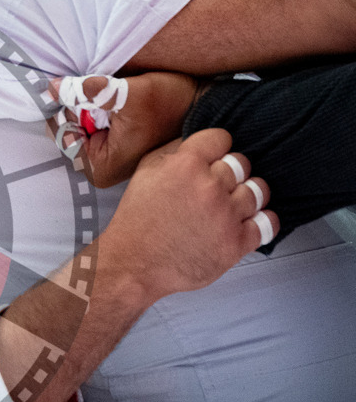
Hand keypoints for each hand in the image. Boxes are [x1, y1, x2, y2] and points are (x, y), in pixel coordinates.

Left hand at [47, 72, 197, 187]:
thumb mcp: (129, 94)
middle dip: (81, 109)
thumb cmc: (171, 103)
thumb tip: (52, 89)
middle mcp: (100, 170)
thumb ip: (89, 92)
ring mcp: (107, 160)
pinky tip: (121, 105)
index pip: (61, 134)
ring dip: (91, 107)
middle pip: (68, 130)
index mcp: (99, 168)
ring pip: (79, 124)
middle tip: (109, 98)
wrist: (202, 106)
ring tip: (119, 101)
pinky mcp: (114, 147)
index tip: (89, 95)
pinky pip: (92, 124)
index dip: (70, 109)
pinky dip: (99, 110)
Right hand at [98, 128, 278, 303]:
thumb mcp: (144, 173)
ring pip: (258, 190)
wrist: (134, 264)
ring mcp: (226, 215)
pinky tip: (246, 221)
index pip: (221, 138)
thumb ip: (173, 152)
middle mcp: (210, 186)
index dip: (216, 148)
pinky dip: (261, 221)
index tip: (212, 159)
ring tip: (229, 206)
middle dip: (230, 173)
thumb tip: (198, 142)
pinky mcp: (236, 242)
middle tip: (215, 187)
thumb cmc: (137, 221)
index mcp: (186, 165)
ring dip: (245, 196)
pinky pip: (268, 222)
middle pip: (242, 163)